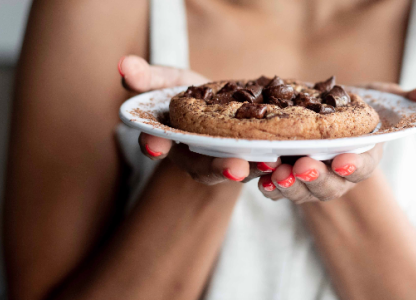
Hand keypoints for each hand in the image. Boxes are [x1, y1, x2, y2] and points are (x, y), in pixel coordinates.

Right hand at [119, 55, 279, 184]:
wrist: (227, 106)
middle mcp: (199, 158)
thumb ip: (148, 77)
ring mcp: (228, 162)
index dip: (156, 145)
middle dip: (220, 168)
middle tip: (235, 168)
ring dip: (254, 168)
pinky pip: (265, 163)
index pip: (160, 145)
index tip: (155, 146)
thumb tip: (123, 64)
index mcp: (172, 142)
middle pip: (206, 167)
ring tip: (269, 162)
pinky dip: (277, 160)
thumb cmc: (193, 94)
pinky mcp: (255, 159)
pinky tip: (292, 155)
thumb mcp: (170, 82)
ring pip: (240, 169)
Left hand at [257, 83, 415, 203]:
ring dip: (290, 185)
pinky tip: (262, 180)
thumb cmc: (355, 107)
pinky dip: (270, 188)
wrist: (319, 115)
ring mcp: (312, 180)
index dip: (353, 166)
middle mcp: (338, 175)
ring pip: (302, 191)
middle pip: (330, 185)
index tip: (341, 161)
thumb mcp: (381, 98)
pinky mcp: (288, 180)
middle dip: (316, 178)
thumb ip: (409, 99)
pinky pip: (279, 190)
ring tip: (278, 172)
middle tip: (301, 165)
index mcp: (363, 157)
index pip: (362, 167)